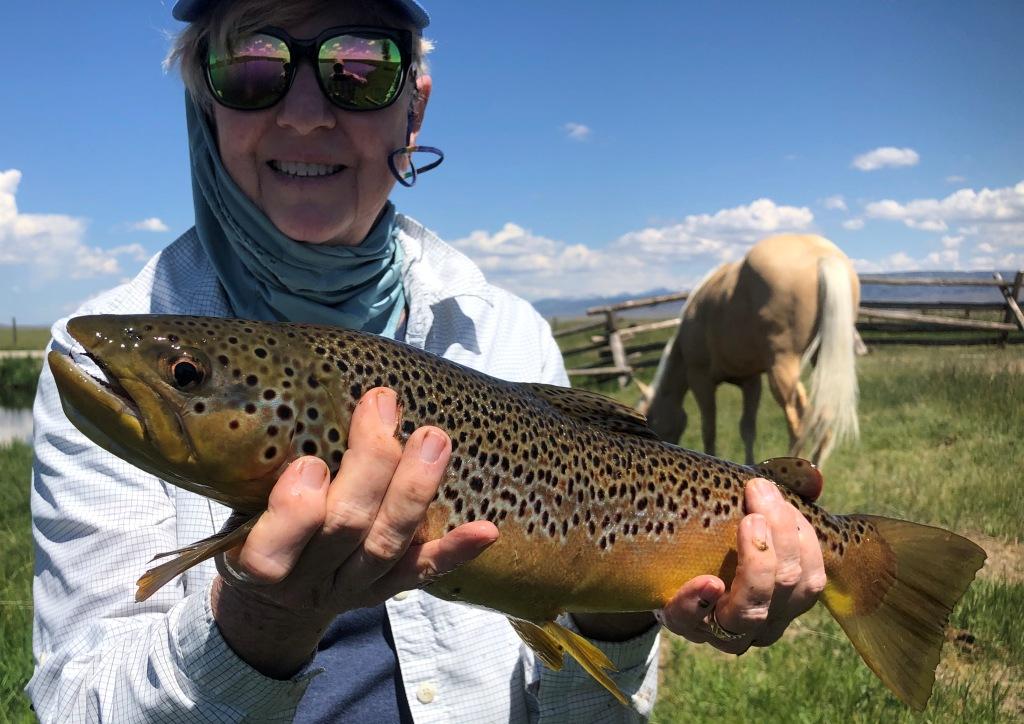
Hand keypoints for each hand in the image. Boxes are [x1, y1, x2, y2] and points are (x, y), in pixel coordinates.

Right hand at [210, 387, 498, 677]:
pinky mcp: (387, 588)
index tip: (310, 463)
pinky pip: (424, 571)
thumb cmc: (257, 528)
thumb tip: (296, 390)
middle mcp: (307, 581)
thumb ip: (259, 470)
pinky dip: (456, 550)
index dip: (295, 511)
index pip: (271, 551)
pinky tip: (486, 530)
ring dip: (414, 489)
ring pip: (387, 543)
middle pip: (344, 528)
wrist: (273, 601)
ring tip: (433, 438)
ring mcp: (352, 587)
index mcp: (256, 562)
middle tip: (382, 407)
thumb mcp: (239, 506)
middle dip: (370, 465)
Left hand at [655, 478, 825, 652]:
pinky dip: (699, 601)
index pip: (810, 577)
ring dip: (756, 565)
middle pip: (787, 587)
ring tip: (748, 522)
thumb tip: (814, 478)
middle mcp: (761, 620)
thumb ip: (777, 502)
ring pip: (752, 610)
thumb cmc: (715, 542)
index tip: (779, 495)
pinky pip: (690, 619)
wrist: (660, 570)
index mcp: (783, 598)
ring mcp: (722, 628)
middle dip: (780, 534)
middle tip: (759, 492)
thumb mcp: (747, 518)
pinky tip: (708, 582)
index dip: (802, 536)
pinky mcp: (683, 623)